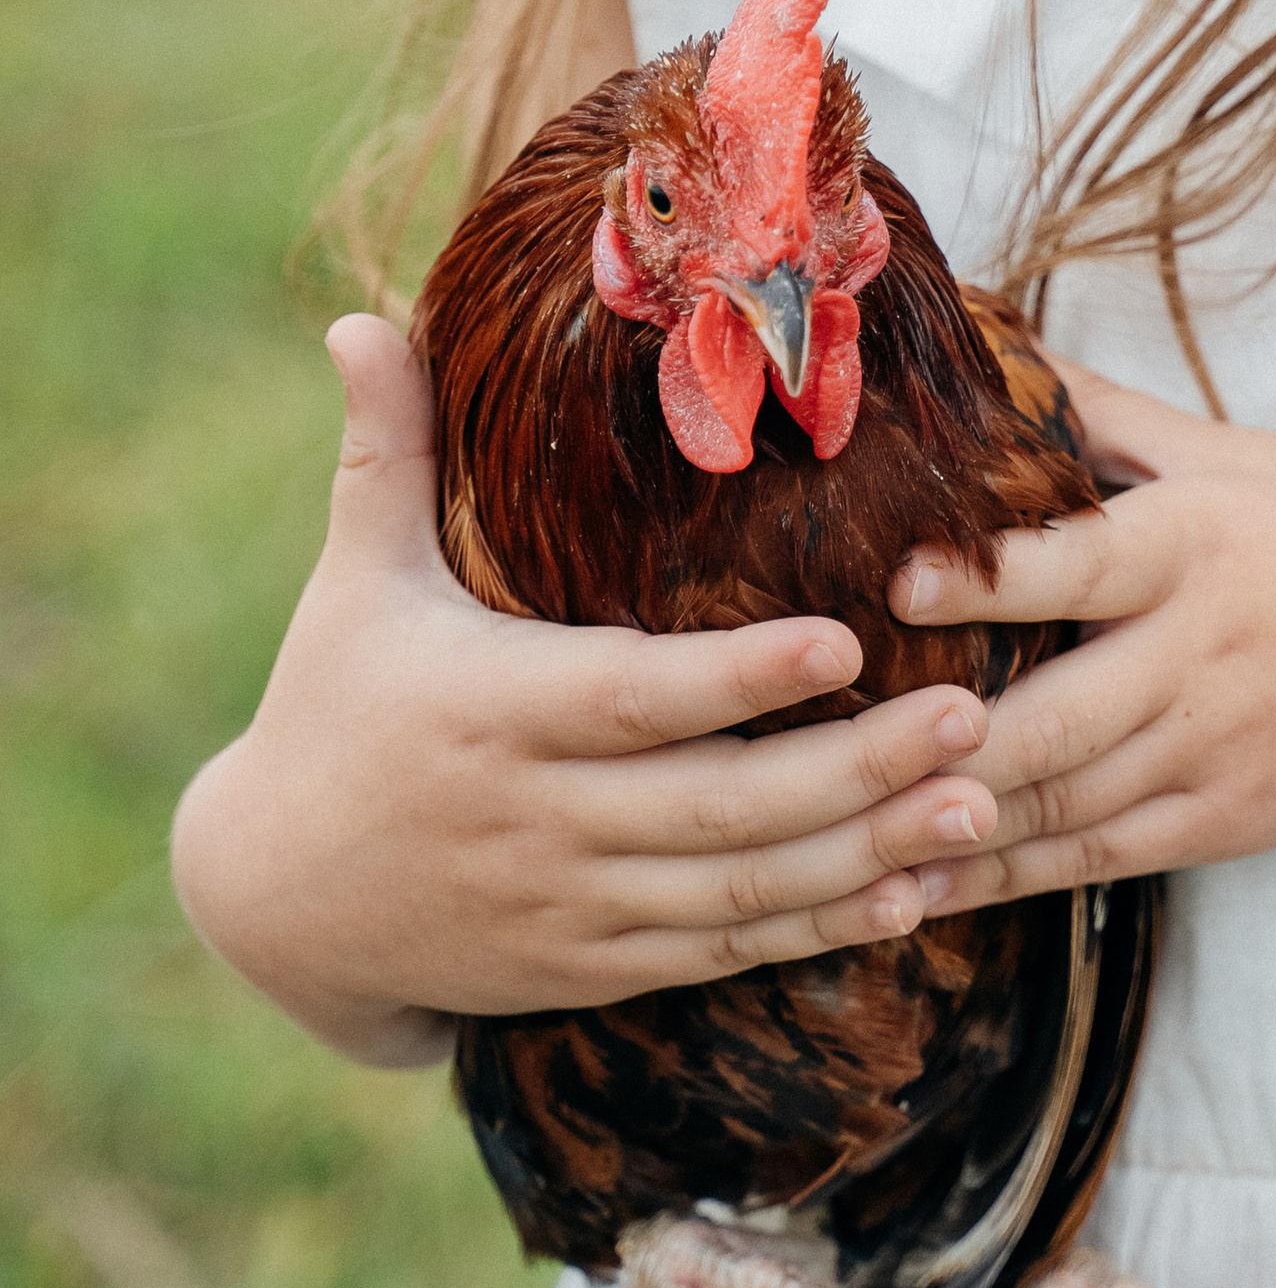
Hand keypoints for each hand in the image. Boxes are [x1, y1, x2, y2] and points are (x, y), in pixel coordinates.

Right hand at [170, 317, 998, 1061]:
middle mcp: (539, 818)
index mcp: (491, 710)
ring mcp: (572, 904)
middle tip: (974, 719)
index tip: (848, 640)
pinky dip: (819, 932)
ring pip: (740, 893)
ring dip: (869, 855)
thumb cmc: (337, 703)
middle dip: (856, 771)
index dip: (740, 677)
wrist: (279, 900)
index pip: (633, 698)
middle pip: (719, 806)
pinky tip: (910, 895)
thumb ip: (386, 454)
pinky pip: (723, 957)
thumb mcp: (354, 581)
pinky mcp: (595, 966)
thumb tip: (359, 320)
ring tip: (984, 810)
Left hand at [886, 362, 1275, 907]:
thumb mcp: (1231, 453)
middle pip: (1056, 718)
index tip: (893, 584)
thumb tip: (993, 336)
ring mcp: (1217, 747)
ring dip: (951, 823)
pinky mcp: (1229, 820)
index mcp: (1196, 544)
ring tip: (837, 831)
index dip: (984, 576)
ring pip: (1064, 802)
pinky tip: (922, 877)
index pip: (1079, 562)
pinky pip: (1099, 857)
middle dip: (940, 743)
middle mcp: (1203, 652)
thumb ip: (1105, 413)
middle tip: (822, 752)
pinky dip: (1007, 871)